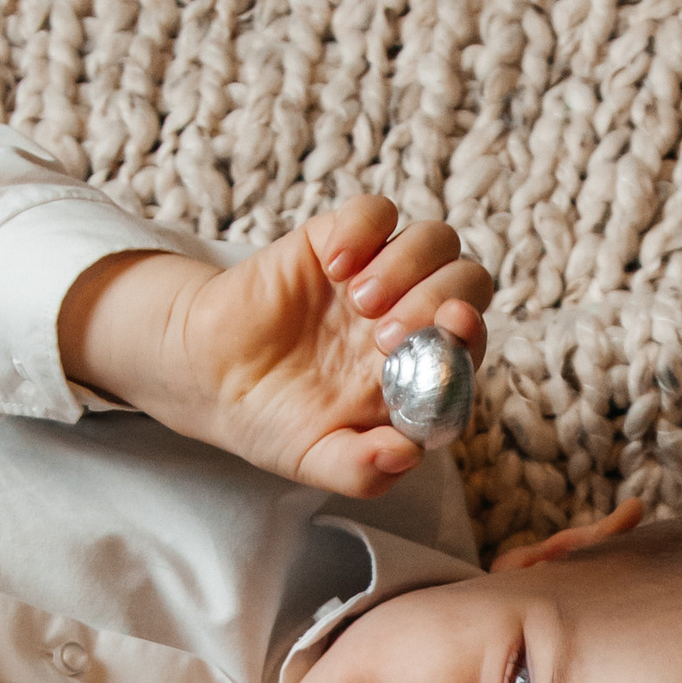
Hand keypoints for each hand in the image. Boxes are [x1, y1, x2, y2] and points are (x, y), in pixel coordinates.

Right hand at [58, 195, 495, 497]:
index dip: (472, 334)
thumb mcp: (313, 459)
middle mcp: (408, 316)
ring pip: (435, 240)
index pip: (470, 342)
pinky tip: (333, 264)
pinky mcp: (338, 240)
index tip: (452, 330)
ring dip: (408, 265)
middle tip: (385, 333)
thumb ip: (361, 470)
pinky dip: (364, 229)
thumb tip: (407, 455)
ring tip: (358, 302)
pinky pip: (375, 212)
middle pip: (466, 282)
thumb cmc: (273, 420)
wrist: (209, 376)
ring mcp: (377, 274)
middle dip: (438, 299)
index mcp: (418, 370)